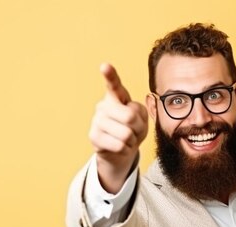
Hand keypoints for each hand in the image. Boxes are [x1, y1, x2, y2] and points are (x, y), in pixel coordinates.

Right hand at [89, 63, 147, 193]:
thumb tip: (127, 119)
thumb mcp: (142, 118)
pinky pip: (119, 146)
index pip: (114, 85)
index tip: (104, 66)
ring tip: (127, 139)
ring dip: (132, 141)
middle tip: (134, 130)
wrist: (121, 151)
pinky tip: (120, 147)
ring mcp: (96, 120)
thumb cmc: (133, 129)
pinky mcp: (93, 136)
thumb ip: (138, 113)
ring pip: (126, 134)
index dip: (110, 75)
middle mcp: (103, 105)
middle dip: (139, 128)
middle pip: (130, 117)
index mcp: (116, 97)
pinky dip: (126, 150)